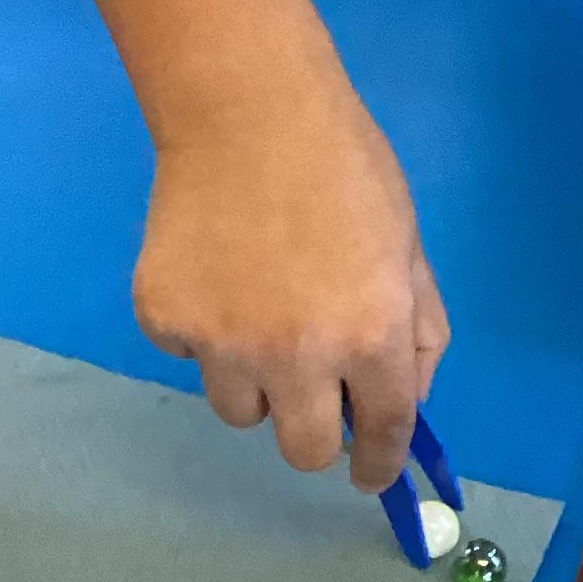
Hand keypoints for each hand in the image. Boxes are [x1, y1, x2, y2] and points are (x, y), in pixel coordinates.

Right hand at [132, 75, 447, 490]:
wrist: (247, 108)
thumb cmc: (344, 165)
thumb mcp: (408, 243)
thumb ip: (418, 329)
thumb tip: (405, 399)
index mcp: (371, 335)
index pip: (383, 434)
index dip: (380, 463)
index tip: (369, 473)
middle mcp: (297, 356)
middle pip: (303, 450)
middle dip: (315, 430)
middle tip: (311, 387)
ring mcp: (222, 343)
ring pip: (240, 409)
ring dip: (256, 379)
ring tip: (257, 306)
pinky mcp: (164, 319)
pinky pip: (189, 356)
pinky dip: (203, 329)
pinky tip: (216, 269)